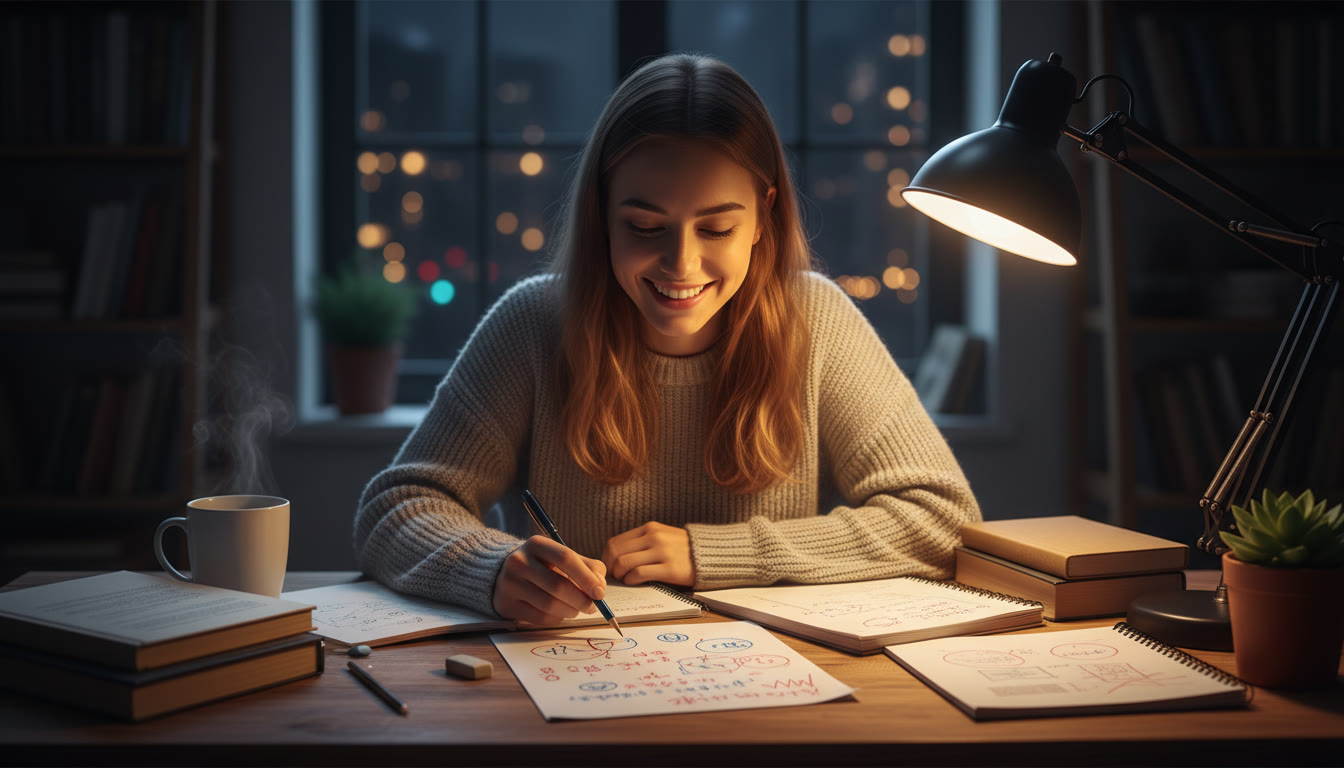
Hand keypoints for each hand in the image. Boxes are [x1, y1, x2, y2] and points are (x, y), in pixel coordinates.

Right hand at [492, 536, 607, 624]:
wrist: (504, 574)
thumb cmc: (543, 566)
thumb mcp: (562, 558)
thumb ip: (587, 567)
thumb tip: (600, 587)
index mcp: (536, 544)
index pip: (565, 558)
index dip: (586, 577)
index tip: (600, 593)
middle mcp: (519, 561)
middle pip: (558, 585)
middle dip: (581, 600)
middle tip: (592, 606)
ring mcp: (510, 584)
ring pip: (550, 605)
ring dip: (571, 611)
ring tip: (576, 609)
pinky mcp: (507, 605)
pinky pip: (540, 618)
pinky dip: (557, 619)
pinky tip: (559, 613)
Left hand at [601, 522, 693, 585]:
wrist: (710, 555)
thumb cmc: (682, 550)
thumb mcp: (661, 537)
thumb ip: (641, 543)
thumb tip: (615, 558)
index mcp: (650, 528)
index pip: (615, 542)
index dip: (606, 558)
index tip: (608, 568)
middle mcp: (654, 537)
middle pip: (616, 553)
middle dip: (610, 568)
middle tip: (614, 577)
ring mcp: (662, 552)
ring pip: (625, 563)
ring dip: (619, 575)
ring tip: (624, 580)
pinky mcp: (669, 568)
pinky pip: (639, 574)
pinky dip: (631, 580)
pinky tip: (634, 582)